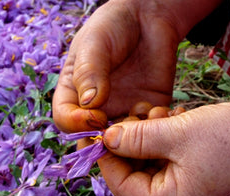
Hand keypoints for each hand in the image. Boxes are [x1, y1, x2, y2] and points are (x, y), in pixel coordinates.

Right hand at [52, 0, 183, 132]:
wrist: (149, 18)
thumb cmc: (113, 25)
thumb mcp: (95, 44)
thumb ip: (90, 72)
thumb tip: (89, 104)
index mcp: (74, 93)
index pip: (66, 119)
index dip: (77, 124)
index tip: (95, 116)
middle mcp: (98, 108)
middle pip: (94, 138)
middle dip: (105, 143)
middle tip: (119, 138)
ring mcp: (124, 111)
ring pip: (124, 141)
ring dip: (134, 139)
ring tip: (144, 120)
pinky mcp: (150, 110)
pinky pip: (152, 130)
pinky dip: (157, 128)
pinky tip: (163, 114)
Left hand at [97, 93, 229, 195]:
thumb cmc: (228, 136)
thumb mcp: (175, 134)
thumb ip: (135, 138)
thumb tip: (106, 139)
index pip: (123, 187)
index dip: (107, 159)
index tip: (96, 131)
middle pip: (136, 173)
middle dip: (129, 142)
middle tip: (133, 114)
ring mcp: (190, 181)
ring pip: (152, 159)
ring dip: (148, 134)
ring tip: (159, 111)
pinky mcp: (198, 164)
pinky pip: (169, 152)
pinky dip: (165, 134)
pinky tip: (174, 115)